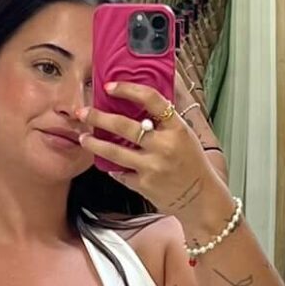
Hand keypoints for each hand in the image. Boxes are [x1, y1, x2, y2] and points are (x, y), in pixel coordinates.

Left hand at [80, 82, 231, 232]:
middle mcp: (164, 146)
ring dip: (94, 143)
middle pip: (124, 126)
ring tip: (83, 137)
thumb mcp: (187, 135)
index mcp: (177, 128)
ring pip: (115, 151)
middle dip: (99, 117)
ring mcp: (152, 167)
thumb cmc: (194, 164)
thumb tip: (146, 95)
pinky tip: (105, 162)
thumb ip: (167, 118)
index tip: (110, 86)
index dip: (128, 89)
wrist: (201, 199)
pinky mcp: (144, 185)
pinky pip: (120, 173)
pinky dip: (112, 167)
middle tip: (83, 112)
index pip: (151, 99)